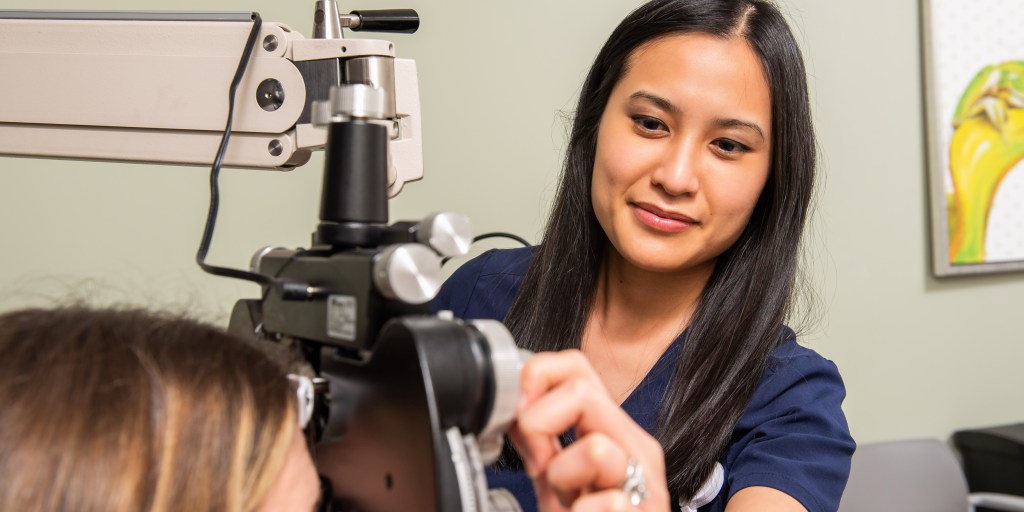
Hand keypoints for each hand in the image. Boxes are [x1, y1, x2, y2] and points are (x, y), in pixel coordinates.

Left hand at [511, 350, 668, 511]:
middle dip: (539, 424)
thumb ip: (540, 441)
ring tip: (569, 504)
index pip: (576, 367)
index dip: (536, 378)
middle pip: (582, 389)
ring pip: (594, 449)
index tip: (517, 415)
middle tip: (538, 463)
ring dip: (563, 479)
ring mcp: (646, 483)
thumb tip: (512, 407)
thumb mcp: (558, 478)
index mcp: (614, 430)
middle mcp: (636, 448)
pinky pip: (605, 504)